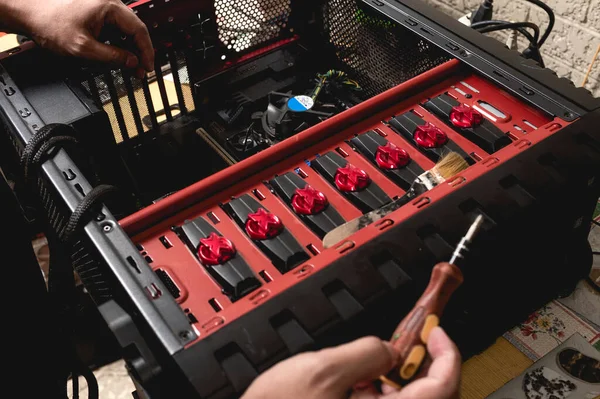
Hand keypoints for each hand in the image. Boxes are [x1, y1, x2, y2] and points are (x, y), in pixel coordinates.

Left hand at [0, 0, 153, 76]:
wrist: (29, 13)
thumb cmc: (50, 23)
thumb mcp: (84, 47)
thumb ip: (112, 57)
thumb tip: (132, 62)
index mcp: (110, 7)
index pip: (139, 30)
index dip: (146, 52)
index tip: (147, 67)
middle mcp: (109, 4)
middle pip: (135, 30)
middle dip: (139, 52)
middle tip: (140, 71)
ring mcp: (103, 8)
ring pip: (126, 31)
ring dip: (129, 49)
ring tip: (130, 67)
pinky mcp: (97, 14)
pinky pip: (115, 29)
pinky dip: (118, 44)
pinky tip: (118, 57)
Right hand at [242, 327, 460, 398]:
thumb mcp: (321, 370)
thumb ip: (365, 351)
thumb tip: (389, 347)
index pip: (444, 387)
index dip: (447, 351)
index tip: (436, 330)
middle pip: (432, 394)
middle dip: (424, 362)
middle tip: (413, 340)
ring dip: (401, 377)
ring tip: (379, 360)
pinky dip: (381, 390)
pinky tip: (360, 380)